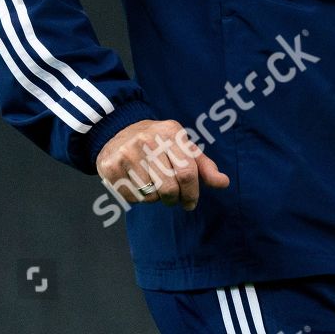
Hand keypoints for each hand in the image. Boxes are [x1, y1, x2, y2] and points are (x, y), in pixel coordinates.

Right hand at [96, 119, 229, 210]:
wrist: (116, 131)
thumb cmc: (157, 143)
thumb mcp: (182, 146)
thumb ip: (203, 165)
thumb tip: (224, 183)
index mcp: (170, 133)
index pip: (187, 172)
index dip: (192, 193)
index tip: (191, 202)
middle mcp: (148, 141)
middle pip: (169, 187)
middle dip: (175, 199)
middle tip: (174, 199)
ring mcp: (127, 154)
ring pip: (150, 195)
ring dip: (156, 198)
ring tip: (153, 185)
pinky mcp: (111, 167)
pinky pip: (132, 198)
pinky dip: (139, 198)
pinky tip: (137, 183)